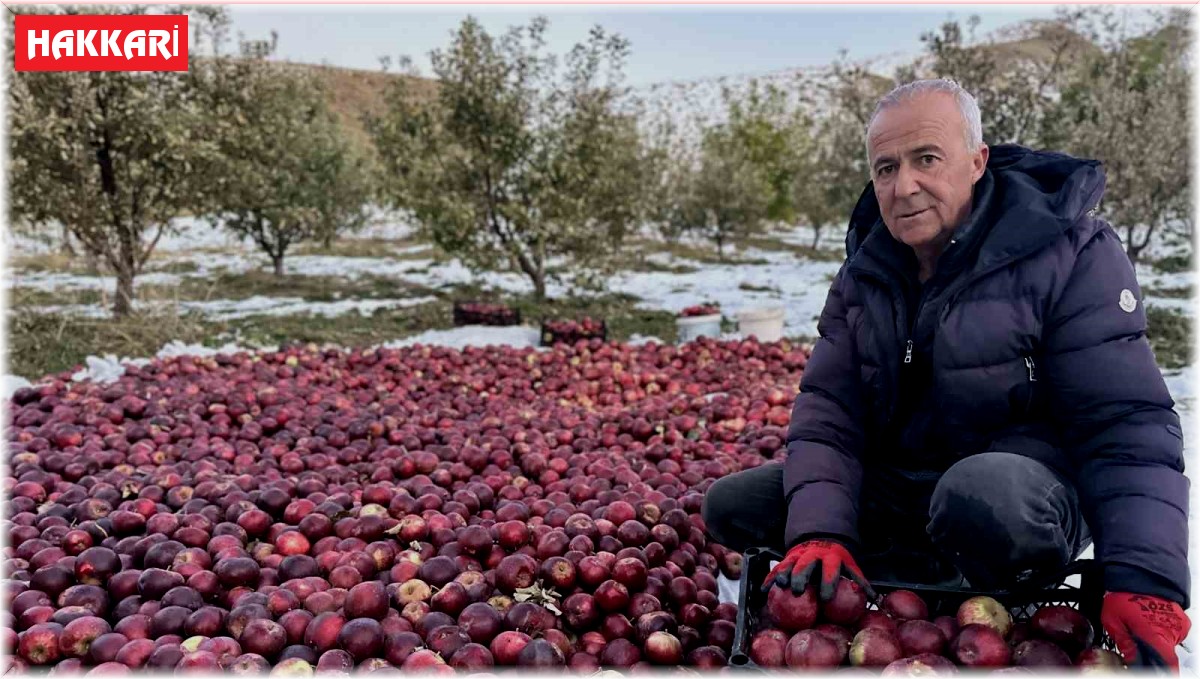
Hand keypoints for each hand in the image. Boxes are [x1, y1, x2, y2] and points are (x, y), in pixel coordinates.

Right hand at [761, 539, 876, 601]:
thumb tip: (874, 598)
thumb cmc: (837, 557)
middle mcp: (813, 555)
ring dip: (783, 575)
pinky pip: (777, 568)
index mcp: (831, 557)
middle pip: (806, 566)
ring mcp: (798, 555)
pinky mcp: (787, 557)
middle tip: (797, 590)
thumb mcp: (850, 564)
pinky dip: (770, 578)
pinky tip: (763, 590)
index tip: (826, 599)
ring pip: (789, 564)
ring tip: (780, 586)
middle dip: (801, 577)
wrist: (821, 537)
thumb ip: (858, 580)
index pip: (830, 570)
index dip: (828, 583)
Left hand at [1101, 592, 1190, 670]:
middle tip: (1137, 639)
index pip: (1166, 663)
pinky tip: (1150, 621)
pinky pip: (1174, 633)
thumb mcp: (1112, 620)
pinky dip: (1163, 632)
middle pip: (1165, 654)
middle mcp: (1171, 631)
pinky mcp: (1182, 620)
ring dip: (1157, 641)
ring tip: (1142, 625)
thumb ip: (1124, 642)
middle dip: (1151, 651)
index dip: (1156, 667)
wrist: (1138, 574)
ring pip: (1169, 644)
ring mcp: (1179, 625)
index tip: (1146, 664)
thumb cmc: (1123, 594)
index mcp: (1155, 634)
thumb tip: (1131, 659)